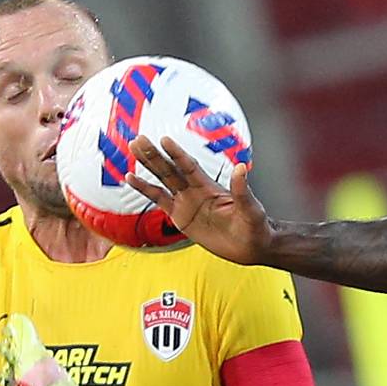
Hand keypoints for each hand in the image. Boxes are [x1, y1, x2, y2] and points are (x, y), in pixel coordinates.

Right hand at [128, 136, 273, 264]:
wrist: (251, 246)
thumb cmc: (255, 226)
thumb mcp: (251, 209)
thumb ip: (242, 191)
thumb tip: (241, 168)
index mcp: (210, 187)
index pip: (189, 167)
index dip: (177, 154)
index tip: (164, 140)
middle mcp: (195, 191)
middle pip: (171, 169)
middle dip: (154, 155)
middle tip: (138, 139)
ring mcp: (186, 202)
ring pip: (163, 180)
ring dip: (148, 165)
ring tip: (133, 149)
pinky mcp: (180, 217)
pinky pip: (159, 200)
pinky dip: (145, 189)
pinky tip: (131, 177)